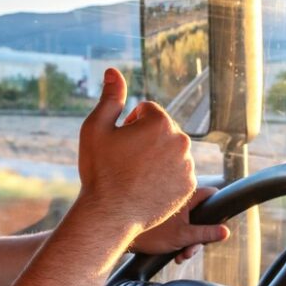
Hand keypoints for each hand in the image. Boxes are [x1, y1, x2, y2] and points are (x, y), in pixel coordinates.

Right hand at [76, 68, 196, 237]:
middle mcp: (180, 140)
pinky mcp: (189, 186)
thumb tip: (113, 71)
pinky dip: (165, 175)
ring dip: (156, 156)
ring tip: (135, 175)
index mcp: (160, 121)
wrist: (110, 214)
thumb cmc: (100, 170)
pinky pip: (178, 171)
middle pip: (161, 129)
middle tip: (125, 160)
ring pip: (170, 150)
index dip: (128, 125)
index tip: (118, 143)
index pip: (146, 110)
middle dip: (145, 139)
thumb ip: (110, 97)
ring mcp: (187, 165)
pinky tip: (147, 186)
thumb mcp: (96, 128)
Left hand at [129, 187, 229, 261]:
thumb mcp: (183, 237)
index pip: (210, 194)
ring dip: (189, 242)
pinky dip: (179, 240)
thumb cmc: (150, 234)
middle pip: (201, 215)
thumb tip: (226, 232)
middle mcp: (177, 200)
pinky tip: (174, 254)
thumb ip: (206, 234)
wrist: (120, 237)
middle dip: (200, 236)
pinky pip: (178, 227)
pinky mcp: (162, 219)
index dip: (218, 206)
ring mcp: (170, 210)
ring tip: (181, 256)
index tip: (220, 221)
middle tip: (192, 250)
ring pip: (190, 224)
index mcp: (184, 197)